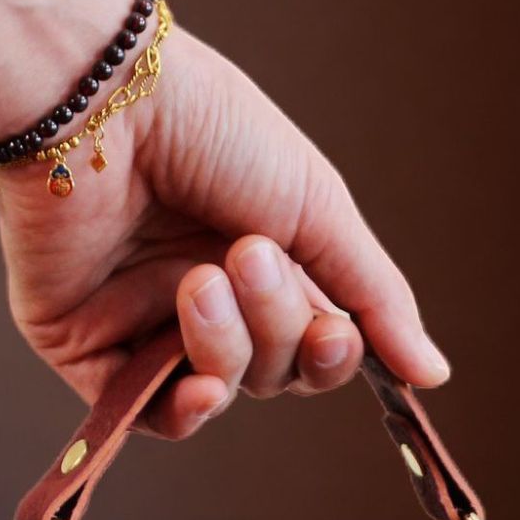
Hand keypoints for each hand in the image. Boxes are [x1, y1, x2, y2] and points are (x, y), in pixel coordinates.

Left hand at [0, 30, 449, 437]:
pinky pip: (149, 415)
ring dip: (226, 347)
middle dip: (273, 328)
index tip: (337, 332)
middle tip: (247, 256)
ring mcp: (144, 326)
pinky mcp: (86, 346)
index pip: (312, 349)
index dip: (329, 355)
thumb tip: (432, 375)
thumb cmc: (210, 129)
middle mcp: (205, 300)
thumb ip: (374, 297)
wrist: (104, 103)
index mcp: (261, 263)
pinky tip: (199, 389)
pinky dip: (184, 412)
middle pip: (272, 373)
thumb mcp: (317, 208)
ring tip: (199, 279)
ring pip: (217, 392)